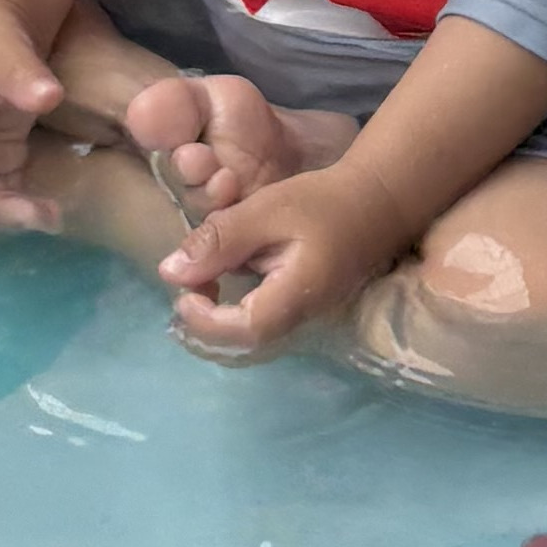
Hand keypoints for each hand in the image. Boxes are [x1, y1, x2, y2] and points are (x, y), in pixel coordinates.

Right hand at [0, 0, 72, 231]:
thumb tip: (48, 97)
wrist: (3, 17)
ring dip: (12, 211)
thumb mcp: (3, 48)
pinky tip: (53, 210)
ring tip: (50, 218)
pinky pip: (8, 187)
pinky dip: (26, 201)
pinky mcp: (4, 150)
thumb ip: (22, 74)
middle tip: (32, 216)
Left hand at [162, 161, 406, 357]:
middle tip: (185, 287)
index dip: (203, 319)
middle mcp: (298, 320)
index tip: (183, 290)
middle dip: (203, 323)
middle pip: (240, 345)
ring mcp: (300, 318)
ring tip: (198, 280)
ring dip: (215, 316)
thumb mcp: (266, 209)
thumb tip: (169, 272)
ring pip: (246, 337)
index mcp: (294, 298)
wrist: (377, 202)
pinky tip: (221, 276)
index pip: (240, 332)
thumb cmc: (324, 202)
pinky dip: (230, 307)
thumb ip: (220, 240)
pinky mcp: (297, 307)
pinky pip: (257, 320)